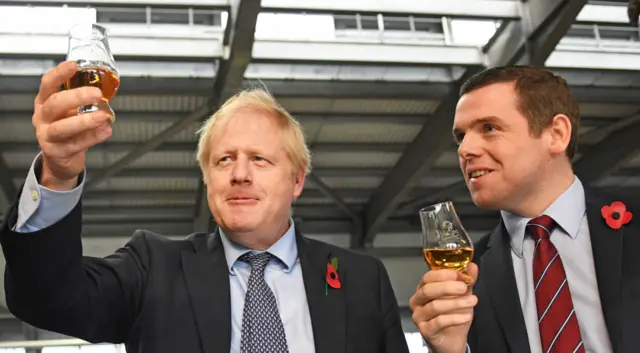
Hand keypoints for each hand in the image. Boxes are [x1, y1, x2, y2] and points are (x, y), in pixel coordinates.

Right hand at [33, 61, 112, 189]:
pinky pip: (75, 144)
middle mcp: (43, 117)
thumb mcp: (68, 111)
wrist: (60, 158)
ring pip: (62, 127)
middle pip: (55, 104)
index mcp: (44, 102)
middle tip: (96, 94)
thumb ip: (81, 100)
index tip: (73, 65)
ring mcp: (47, 135)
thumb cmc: (66, 128)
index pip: (48, 84)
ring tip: (103, 116)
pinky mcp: (56, 152)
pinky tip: (105, 131)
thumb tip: (105, 86)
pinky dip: (92, 137)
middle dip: (76, 97)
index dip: (59, 74)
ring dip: (85, 121)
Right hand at [409, 263, 478, 352]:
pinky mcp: (425, 330)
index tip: (458, 274)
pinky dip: (454, 318)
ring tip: (472, 301)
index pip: (428, 277)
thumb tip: (472, 266)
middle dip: (447, 287)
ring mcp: (419, 316)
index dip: (442, 274)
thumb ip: (466, 281)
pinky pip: (439, 322)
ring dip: (456, 303)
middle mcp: (417, 301)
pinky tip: (466, 316)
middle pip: (428, 290)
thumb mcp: (462, 296)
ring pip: (434, 306)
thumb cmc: (453, 316)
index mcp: (424, 289)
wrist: (452, 340)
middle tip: (463, 287)